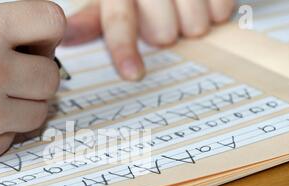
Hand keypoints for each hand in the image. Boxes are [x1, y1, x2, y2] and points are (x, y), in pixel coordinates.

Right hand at [0, 0, 65, 169]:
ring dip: (23, 104)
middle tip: (10, 74)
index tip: (35, 41)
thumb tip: (43, 44)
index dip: (46, 32)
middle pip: (51, 75)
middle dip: (34, 74)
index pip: (53, 21)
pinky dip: (3, 128)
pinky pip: (17, 135)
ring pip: (40, 110)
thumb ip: (0, 33)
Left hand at [63, 0, 234, 79]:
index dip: (124, 49)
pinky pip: (221, 10)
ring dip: (191, 25)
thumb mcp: (112, 2)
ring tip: (183, 12)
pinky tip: (204, 4)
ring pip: (194, 25)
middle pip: (162, 32)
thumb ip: (92, 20)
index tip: (133, 75)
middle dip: (165, 34)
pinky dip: (215, 13)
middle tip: (163, 22)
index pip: (119, 21)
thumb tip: (67, 38)